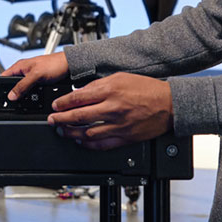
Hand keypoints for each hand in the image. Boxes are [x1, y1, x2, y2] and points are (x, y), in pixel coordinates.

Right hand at [3, 52, 68, 100]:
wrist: (70, 66)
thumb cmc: (55, 64)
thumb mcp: (36, 75)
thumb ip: (22, 85)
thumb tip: (12, 95)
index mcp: (19, 66)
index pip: (4, 77)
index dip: (2, 87)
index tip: (2, 97)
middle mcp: (24, 72)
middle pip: (13, 85)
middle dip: (14, 93)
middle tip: (16, 100)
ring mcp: (31, 78)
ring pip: (23, 90)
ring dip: (25, 95)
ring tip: (27, 99)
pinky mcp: (39, 83)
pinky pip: (32, 91)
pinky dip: (33, 96)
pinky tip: (35, 98)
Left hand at [47, 72, 173, 150]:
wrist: (169, 104)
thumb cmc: (147, 89)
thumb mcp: (121, 77)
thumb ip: (99, 85)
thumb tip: (80, 93)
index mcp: (111, 90)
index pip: (79, 97)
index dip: (63, 103)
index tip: (55, 106)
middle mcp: (113, 108)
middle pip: (79, 116)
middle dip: (61, 119)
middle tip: (52, 120)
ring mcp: (119, 125)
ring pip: (88, 133)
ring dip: (71, 133)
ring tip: (62, 131)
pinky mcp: (125, 137)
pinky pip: (102, 144)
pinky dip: (89, 144)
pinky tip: (81, 141)